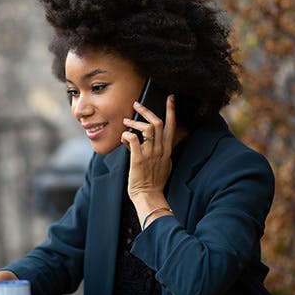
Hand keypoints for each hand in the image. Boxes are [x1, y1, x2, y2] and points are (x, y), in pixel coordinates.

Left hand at [121, 95, 175, 215]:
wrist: (149, 196)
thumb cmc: (154, 182)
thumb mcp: (163, 164)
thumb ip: (159, 151)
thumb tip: (149, 140)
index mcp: (167, 150)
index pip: (171, 126)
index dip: (171, 111)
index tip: (170, 98)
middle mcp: (160, 150)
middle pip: (157, 123)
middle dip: (146, 110)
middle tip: (136, 104)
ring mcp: (150, 154)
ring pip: (147, 129)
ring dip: (134, 122)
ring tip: (125, 122)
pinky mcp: (138, 159)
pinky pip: (133, 139)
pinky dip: (127, 135)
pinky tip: (123, 137)